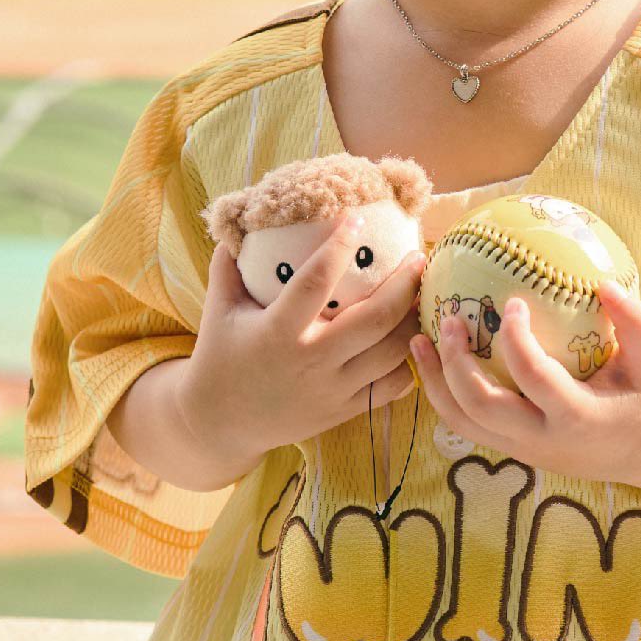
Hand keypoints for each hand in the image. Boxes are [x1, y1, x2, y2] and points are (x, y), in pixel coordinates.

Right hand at [178, 214, 425, 472]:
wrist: (221, 424)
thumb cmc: (221, 357)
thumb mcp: (219, 309)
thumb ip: (228, 266)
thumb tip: (239, 222)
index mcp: (277, 331)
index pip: (315, 282)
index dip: (339, 247)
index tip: (358, 217)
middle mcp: (311, 361)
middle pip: (376, 319)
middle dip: (404, 284)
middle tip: (417, 257)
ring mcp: (333, 390)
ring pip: (392, 353)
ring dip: (412, 319)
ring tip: (421, 293)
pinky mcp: (345, 410)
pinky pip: (392, 385)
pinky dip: (407, 360)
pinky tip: (407, 337)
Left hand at [409, 280, 640, 492]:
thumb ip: (635, 320)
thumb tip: (604, 282)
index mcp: (576, 417)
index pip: (534, 377)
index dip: (516, 339)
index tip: (514, 302)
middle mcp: (541, 439)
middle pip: (481, 406)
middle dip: (456, 362)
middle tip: (448, 319)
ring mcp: (521, 450)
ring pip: (461, 422)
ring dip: (436, 380)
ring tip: (418, 340)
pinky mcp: (511, 451)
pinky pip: (466, 425)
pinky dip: (444, 394)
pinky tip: (434, 360)